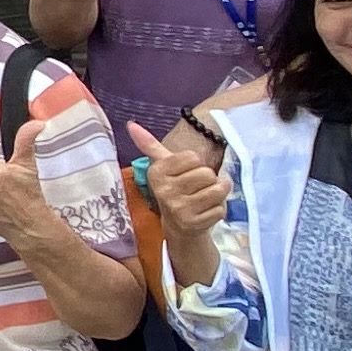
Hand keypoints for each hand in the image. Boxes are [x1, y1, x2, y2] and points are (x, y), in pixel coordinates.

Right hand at [130, 119, 228, 250]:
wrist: (177, 226)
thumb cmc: (175, 190)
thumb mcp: (163, 167)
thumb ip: (149, 145)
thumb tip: (131, 124)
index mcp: (156, 172)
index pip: (193, 157)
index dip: (196, 164)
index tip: (187, 174)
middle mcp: (164, 190)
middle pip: (207, 173)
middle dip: (209, 179)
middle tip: (197, 188)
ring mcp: (178, 208)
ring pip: (217, 190)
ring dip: (218, 193)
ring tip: (206, 198)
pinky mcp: (193, 223)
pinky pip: (220, 208)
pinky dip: (218, 210)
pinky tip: (206, 212)